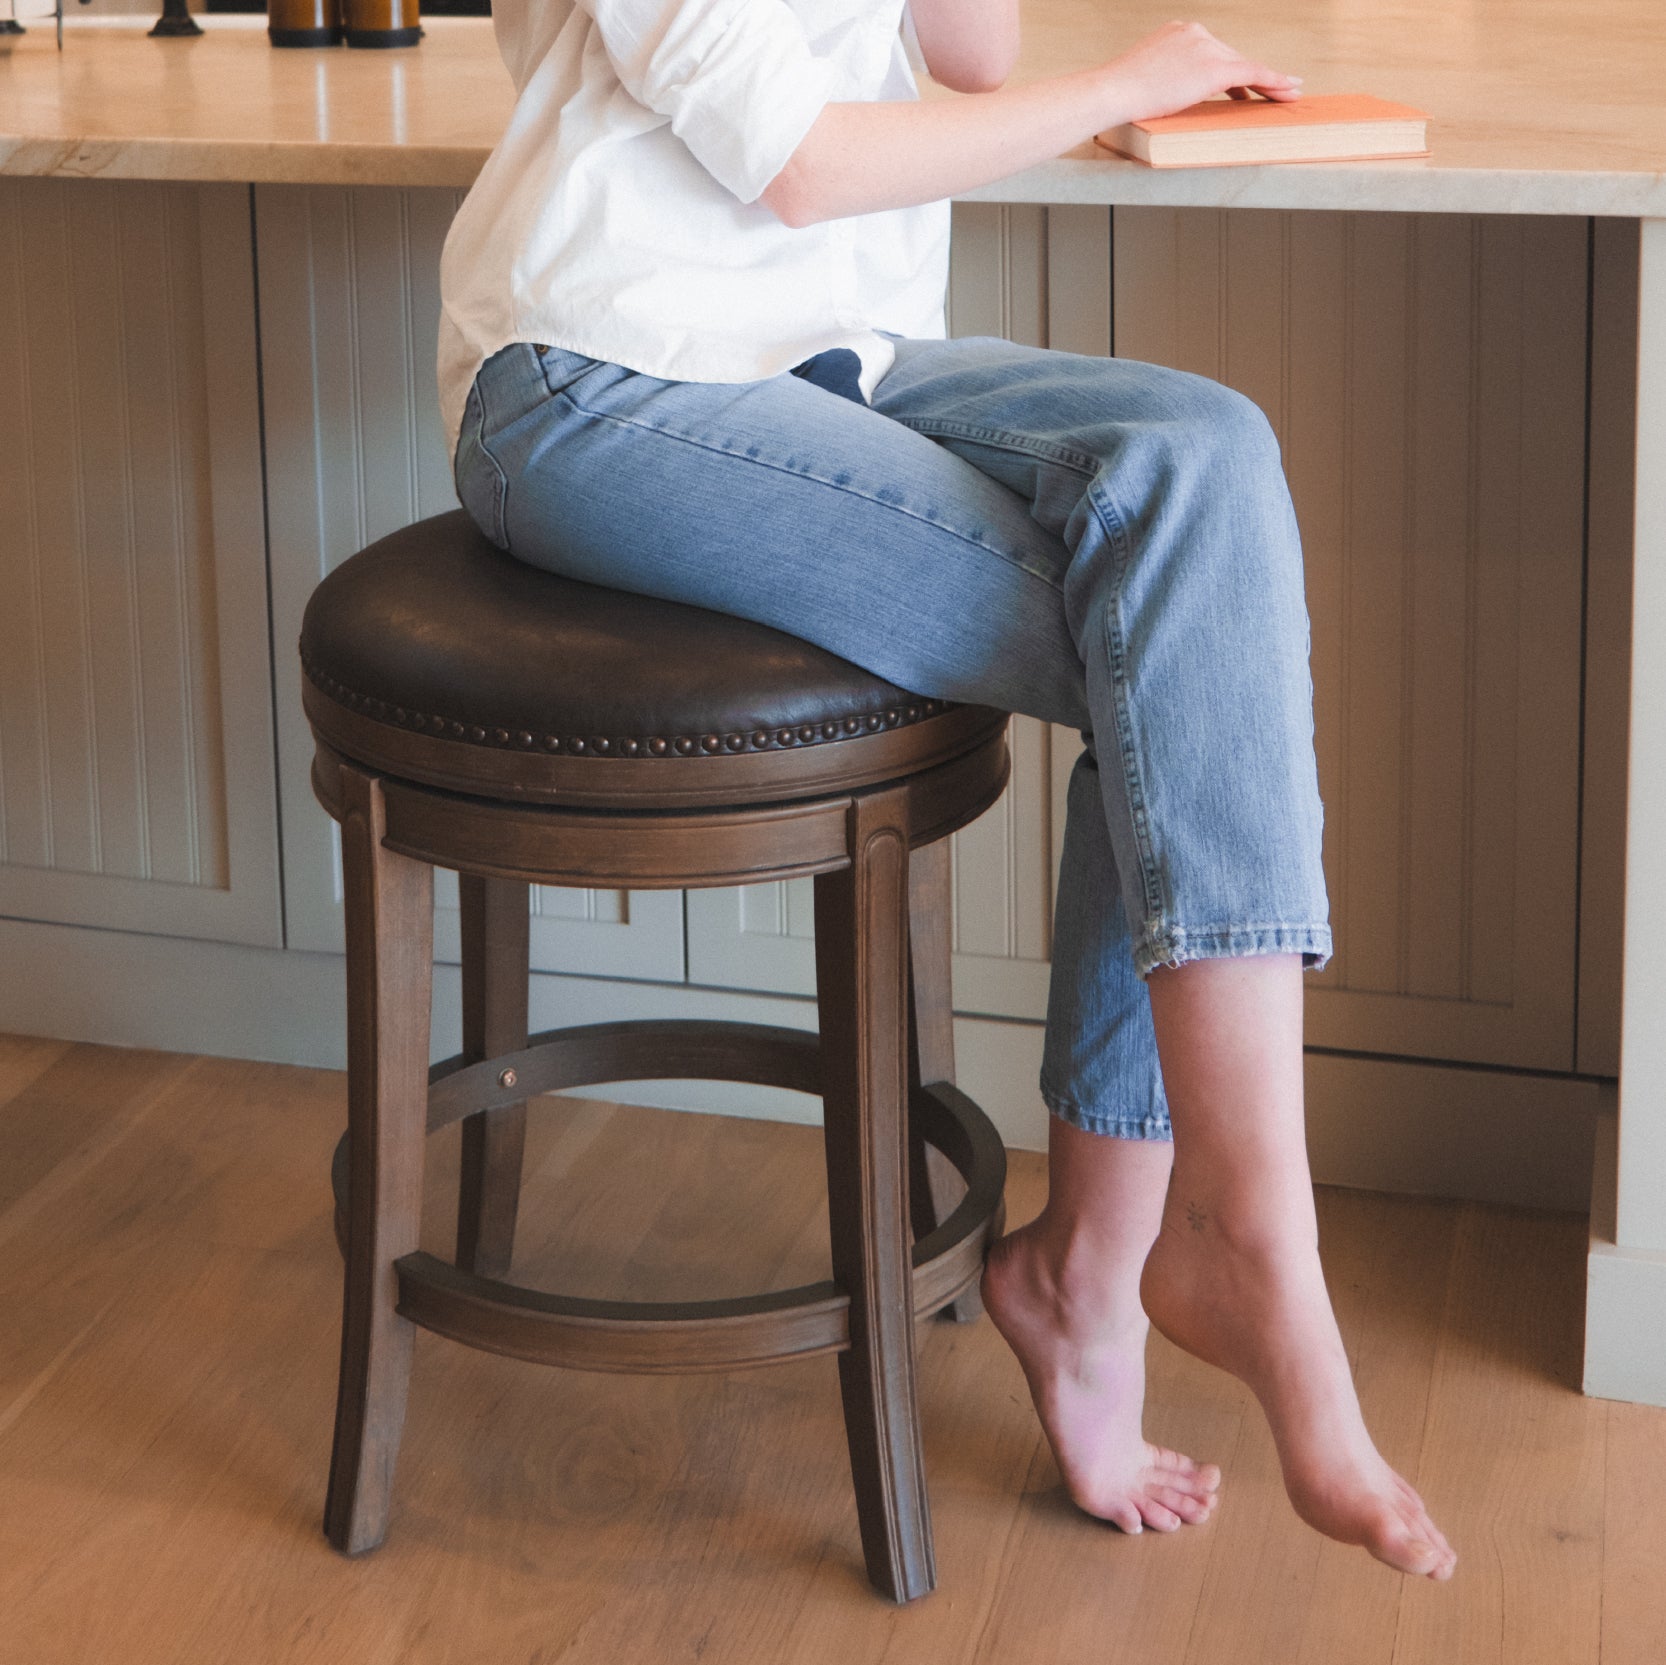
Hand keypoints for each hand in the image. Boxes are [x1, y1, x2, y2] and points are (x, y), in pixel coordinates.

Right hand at [1106, 21, 1300, 123]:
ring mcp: (1205, 47)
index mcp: (1177, 32)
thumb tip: (1167, 93)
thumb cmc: (1117, 94)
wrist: (1112, 91)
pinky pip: (1253, 74)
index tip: (1241, 84)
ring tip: (1288, 94)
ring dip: (1269, 82)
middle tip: (1274, 92)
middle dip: (1251, 79)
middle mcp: (1196, 32)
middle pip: (1231, 58)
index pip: (1212, 51)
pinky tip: (1289, 89)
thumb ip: (1162, 76)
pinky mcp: (1214, 68)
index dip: (1230, 71)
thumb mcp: (1142, 76)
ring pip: (1245, 66)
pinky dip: (1273, 82)